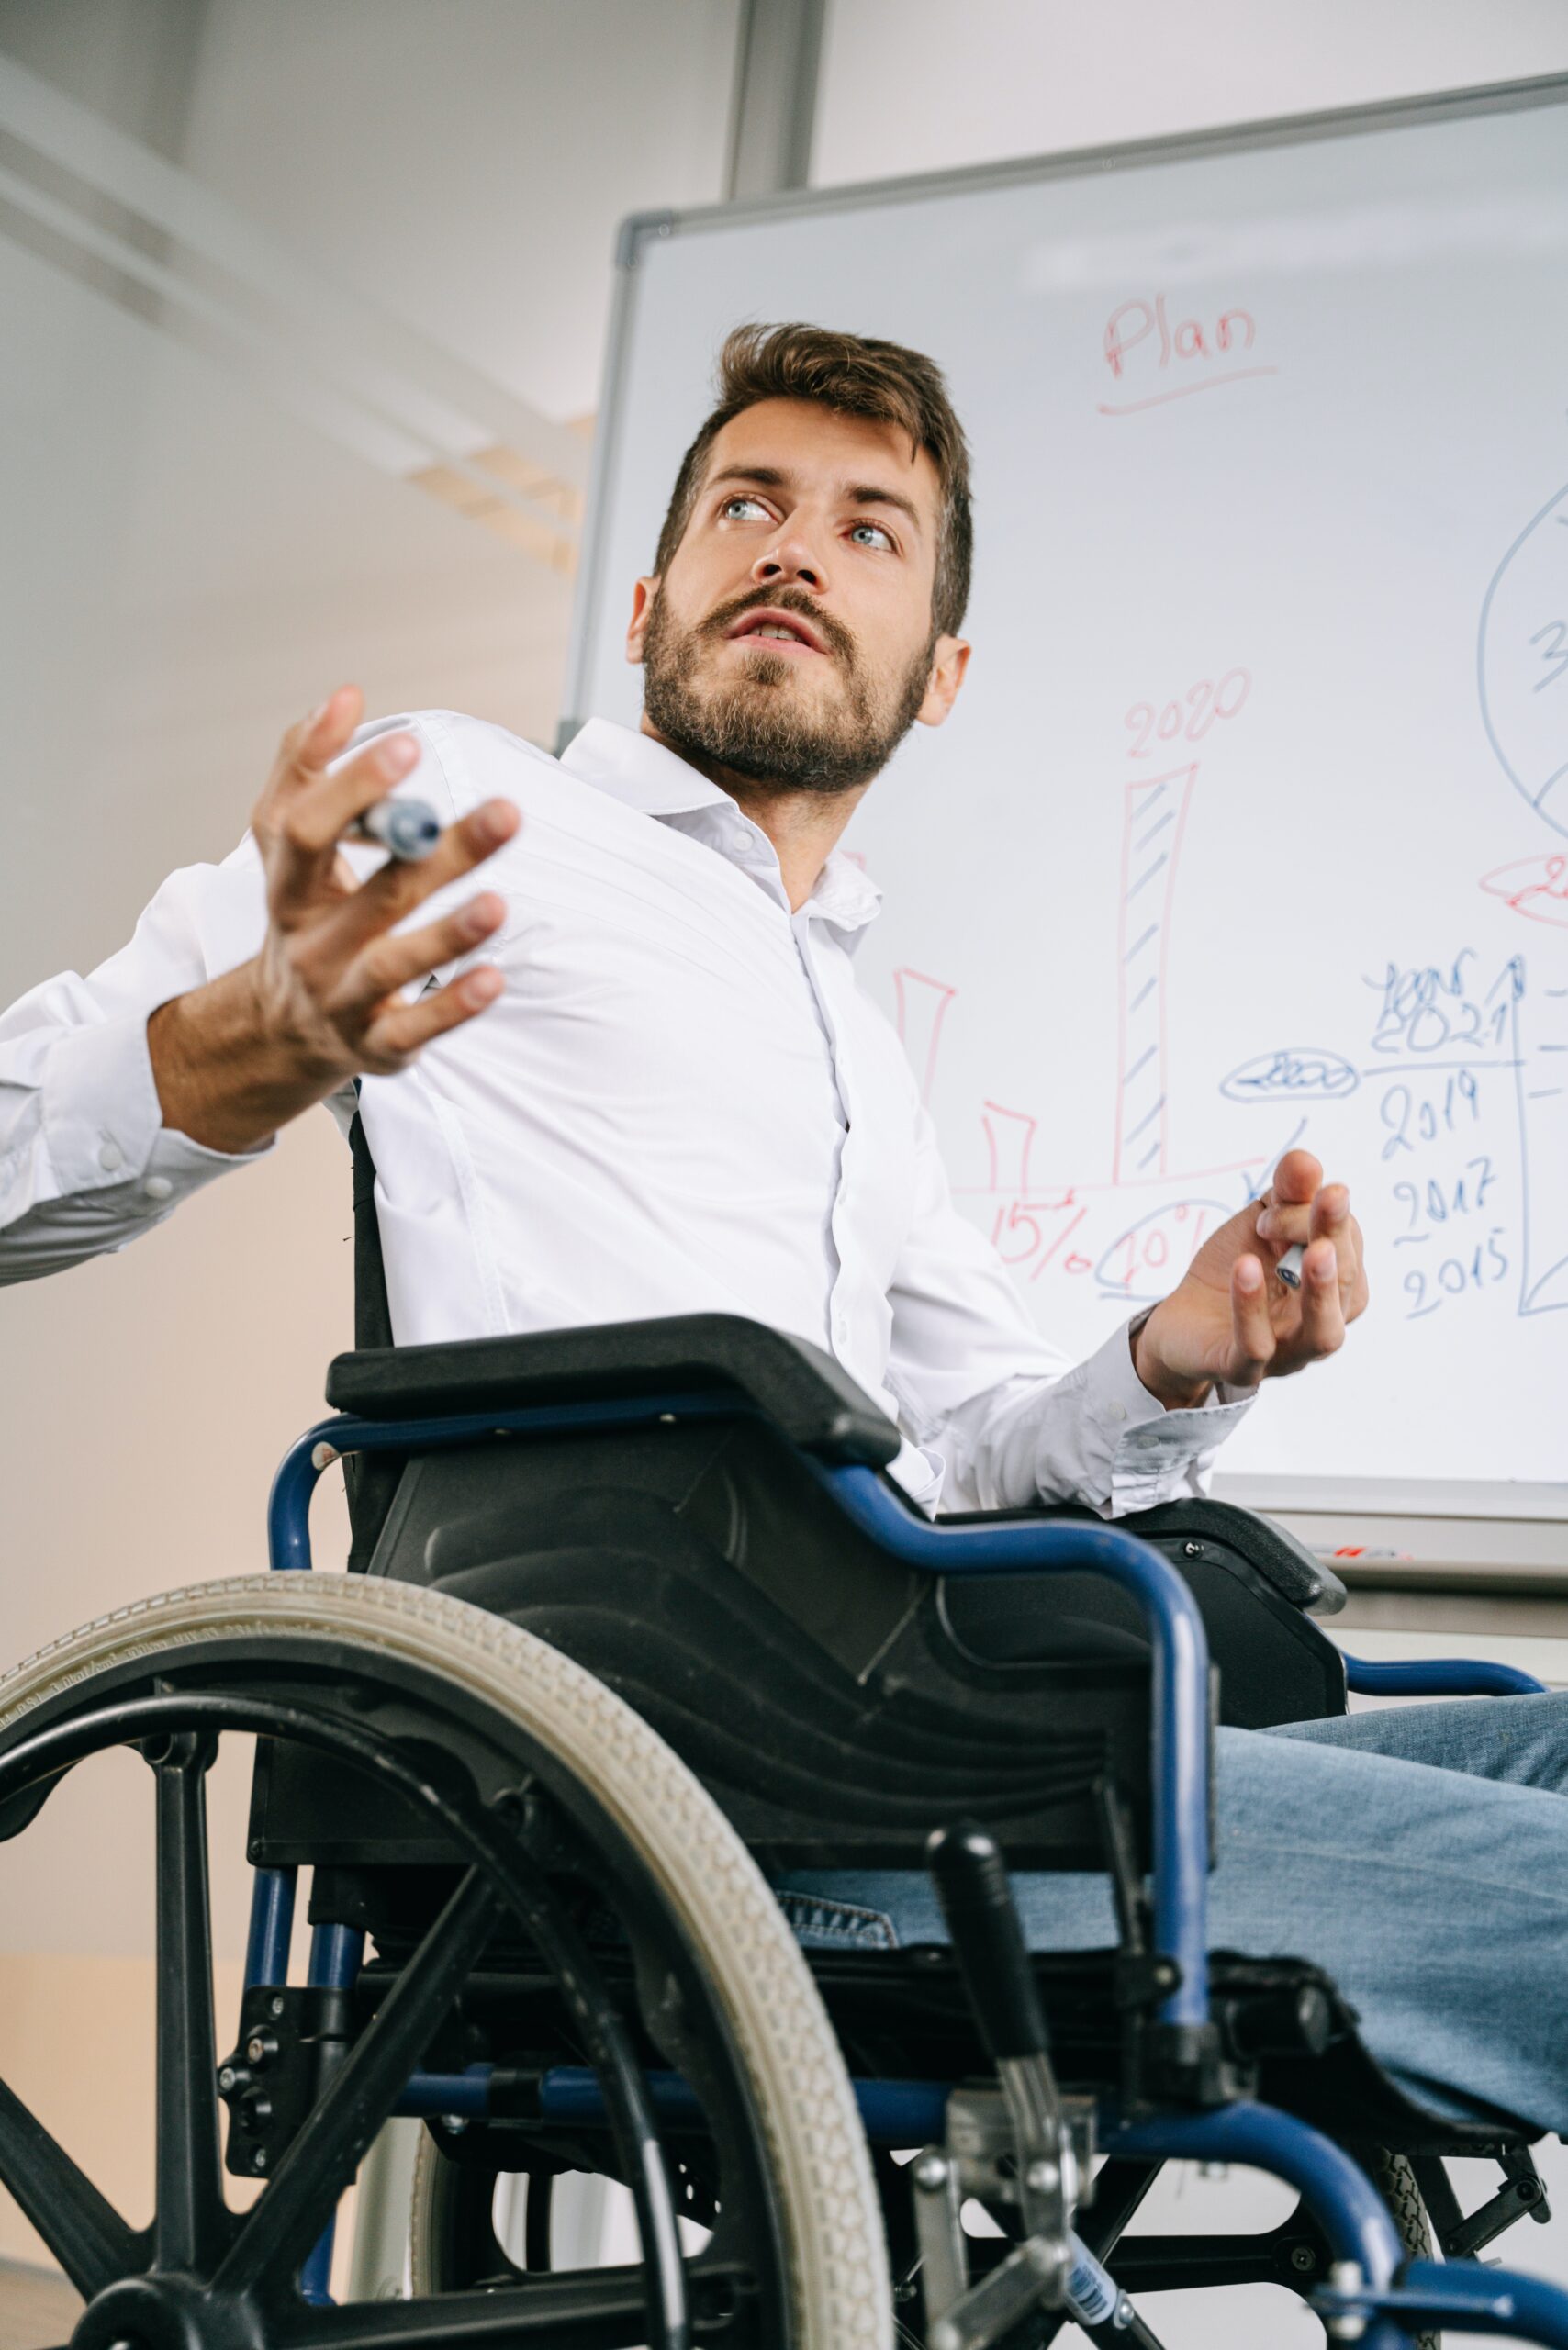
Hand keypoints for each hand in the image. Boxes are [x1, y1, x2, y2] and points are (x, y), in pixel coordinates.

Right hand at [149, 687, 519, 1151]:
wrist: (284, 1026)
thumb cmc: (305, 914)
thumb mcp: (285, 845)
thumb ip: (306, 766)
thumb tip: (345, 695)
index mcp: (288, 886)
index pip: (307, 832)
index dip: (352, 789)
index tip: (407, 745)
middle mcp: (312, 943)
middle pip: (376, 895)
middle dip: (441, 853)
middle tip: (505, 811)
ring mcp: (343, 998)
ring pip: (394, 966)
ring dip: (448, 935)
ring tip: (497, 903)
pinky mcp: (378, 1046)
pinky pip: (415, 1029)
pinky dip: (453, 1007)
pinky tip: (493, 978)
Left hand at [1131, 1148, 1368, 1407]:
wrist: (1182, 1319)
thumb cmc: (1236, 1270)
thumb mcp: (1260, 1222)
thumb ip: (1286, 1192)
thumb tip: (1306, 1160)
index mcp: (1336, 1286)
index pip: (1349, 1247)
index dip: (1323, 1214)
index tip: (1281, 1194)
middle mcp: (1321, 1322)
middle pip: (1346, 1285)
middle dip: (1336, 1238)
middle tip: (1323, 1199)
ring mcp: (1287, 1352)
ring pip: (1323, 1333)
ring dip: (1323, 1289)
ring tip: (1316, 1250)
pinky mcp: (1241, 1367)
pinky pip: (1256, 1346)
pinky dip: (1252, 1307)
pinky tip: (1244, 1268)